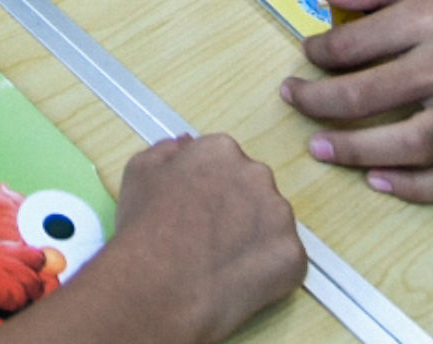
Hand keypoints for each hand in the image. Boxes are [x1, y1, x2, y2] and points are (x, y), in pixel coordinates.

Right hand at [61, 135, 302, 343]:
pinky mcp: (293, 255)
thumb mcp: (139, 172)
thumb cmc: (145, 229)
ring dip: (255, 238)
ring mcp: (280, 215)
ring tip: (223, 262)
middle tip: (210, 237)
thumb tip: (185, 145)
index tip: (197, 209)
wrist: (162, 286)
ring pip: (272, 223)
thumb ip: (166, 150)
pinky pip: (285, 260)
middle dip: (238, 209)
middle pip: (253, 189)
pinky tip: (238, 280)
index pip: (224, 162)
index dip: (210, 189)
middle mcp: (257, 174)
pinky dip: (268, 271)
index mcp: (221, 150)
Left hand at [283, 0, 432, 202]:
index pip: (355, 44)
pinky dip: (414, 188)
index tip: (308, 55)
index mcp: (431, 19)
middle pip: (368, 96)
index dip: (320, 52)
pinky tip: (379, 181)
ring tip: (319, 149)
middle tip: (294, 100)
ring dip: (354, 151)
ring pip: (405, 144)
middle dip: (319, 102)